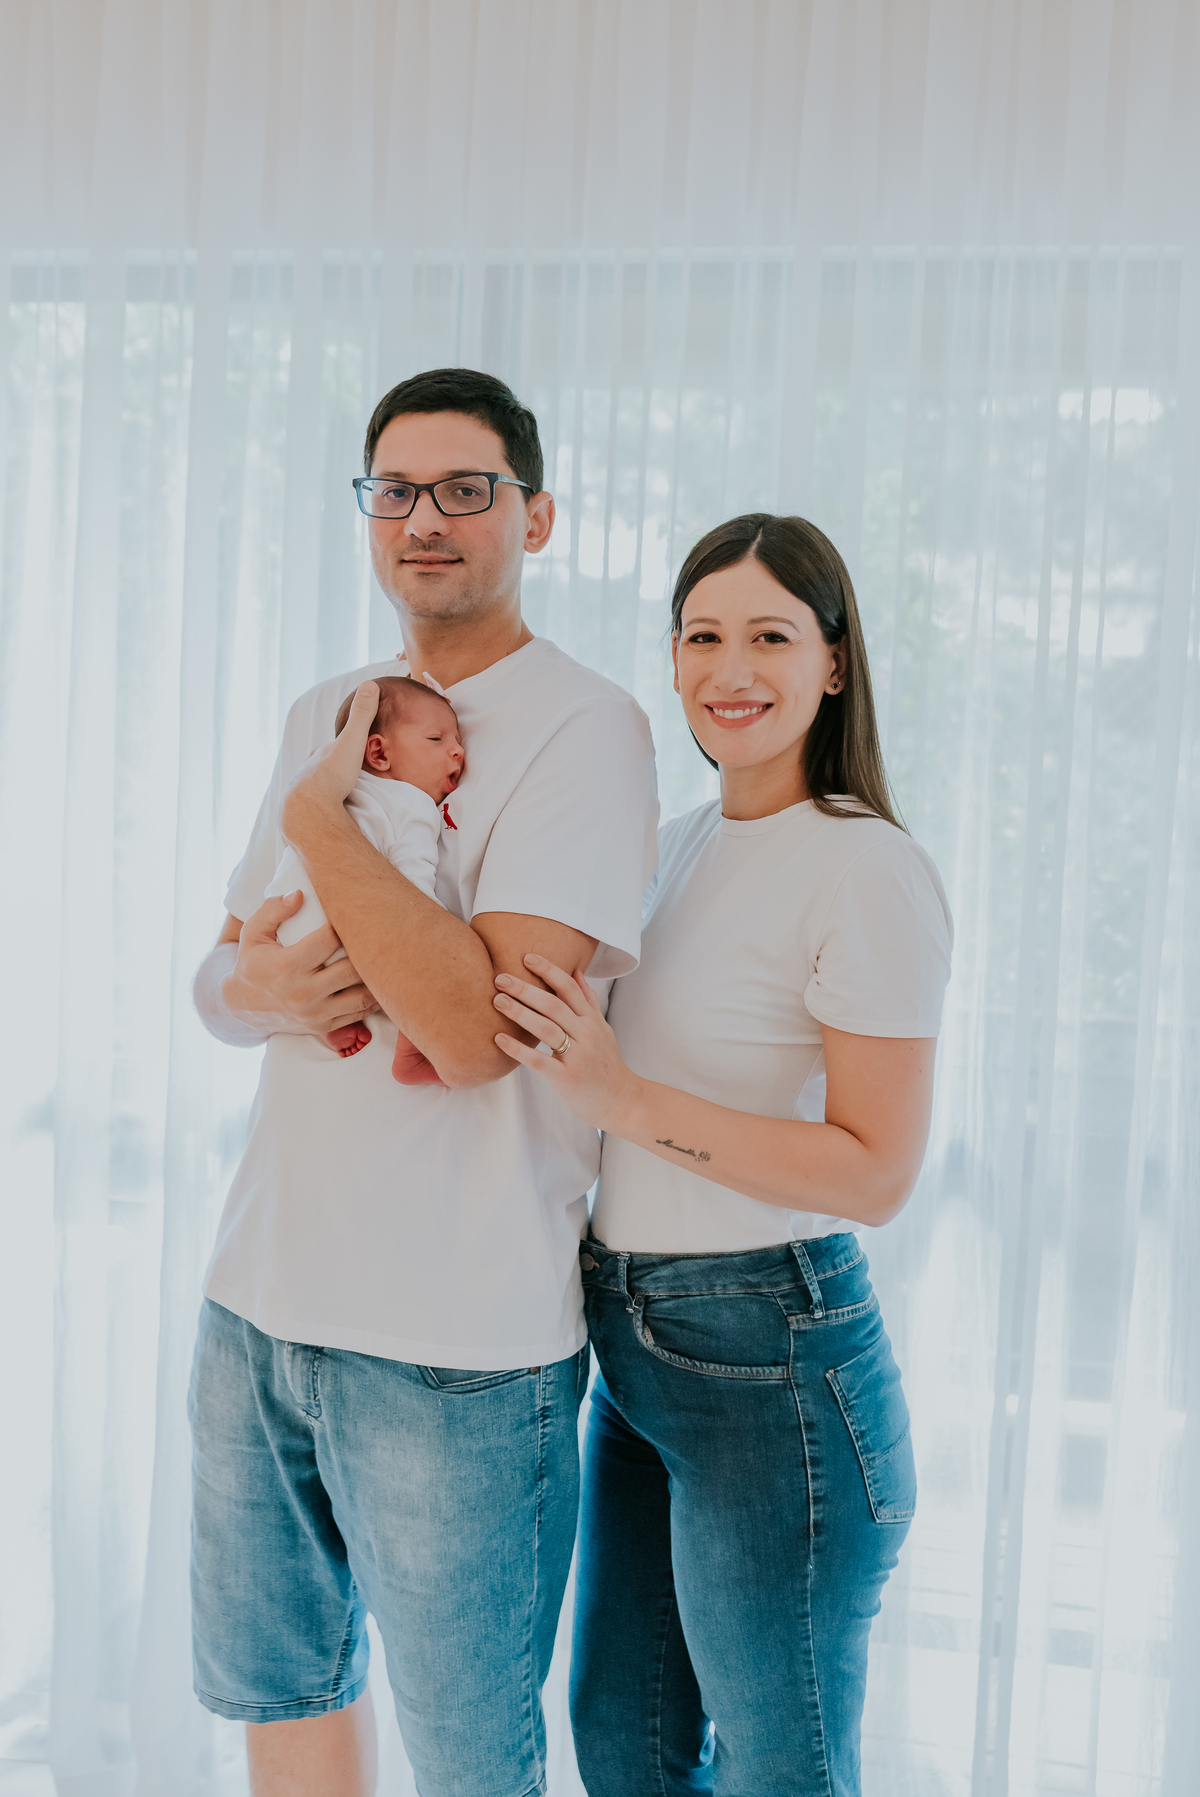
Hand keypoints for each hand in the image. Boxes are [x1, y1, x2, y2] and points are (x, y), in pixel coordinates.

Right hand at [222, 892, 377, 1034]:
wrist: (243, 1007)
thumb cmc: (253, 963)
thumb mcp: (253, 933)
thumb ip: (273, 910)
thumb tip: (299, 894)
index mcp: (287, 967)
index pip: (328, 941)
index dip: (342, 924)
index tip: (349, 914)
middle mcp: (303, 993)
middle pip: (352, 969)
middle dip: (366, 951)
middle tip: (375, 934)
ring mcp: (315, 1013)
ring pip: (362, 995)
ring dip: (375, 977)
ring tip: (381, 958)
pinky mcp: (324, 1026)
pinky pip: (359, 1013)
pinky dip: (372, 998)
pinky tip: (376, 981)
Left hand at [280, 680, 378, 845]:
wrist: (309, 808)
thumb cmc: (332, 774)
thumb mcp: (352, 741)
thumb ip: (362, 716)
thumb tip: (370, 683)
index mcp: (317, 756)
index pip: (328, 751)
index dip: (339, 751)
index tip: (348, 755)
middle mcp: (304, 773)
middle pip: (319, 771)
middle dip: (329, 774)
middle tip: (344, 781)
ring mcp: (300, 795)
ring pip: (313, 792)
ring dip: (324, 795)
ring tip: (337, 802)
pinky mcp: (300, 816)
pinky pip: (312, 812)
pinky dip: (319, 812)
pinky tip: (326, 818)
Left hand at [492, 954, 642, 1130]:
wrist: (621, 1101)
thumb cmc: (607, 1065)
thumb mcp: (602, 1029)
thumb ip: (588, 1001)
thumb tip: (577, 971)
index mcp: (592, 1020)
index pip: (570, 988)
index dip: (549, 970)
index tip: (526, 957)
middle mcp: (587, 1034)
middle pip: (554, 1004)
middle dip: (526, 989)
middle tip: (500, 978)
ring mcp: (578, 1056)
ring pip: (547, 1028)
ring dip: (520, 1013)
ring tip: (498, 1001)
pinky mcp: (568, 1078)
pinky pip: (540, 1061)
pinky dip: (518, 1049)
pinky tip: (499, 1039)